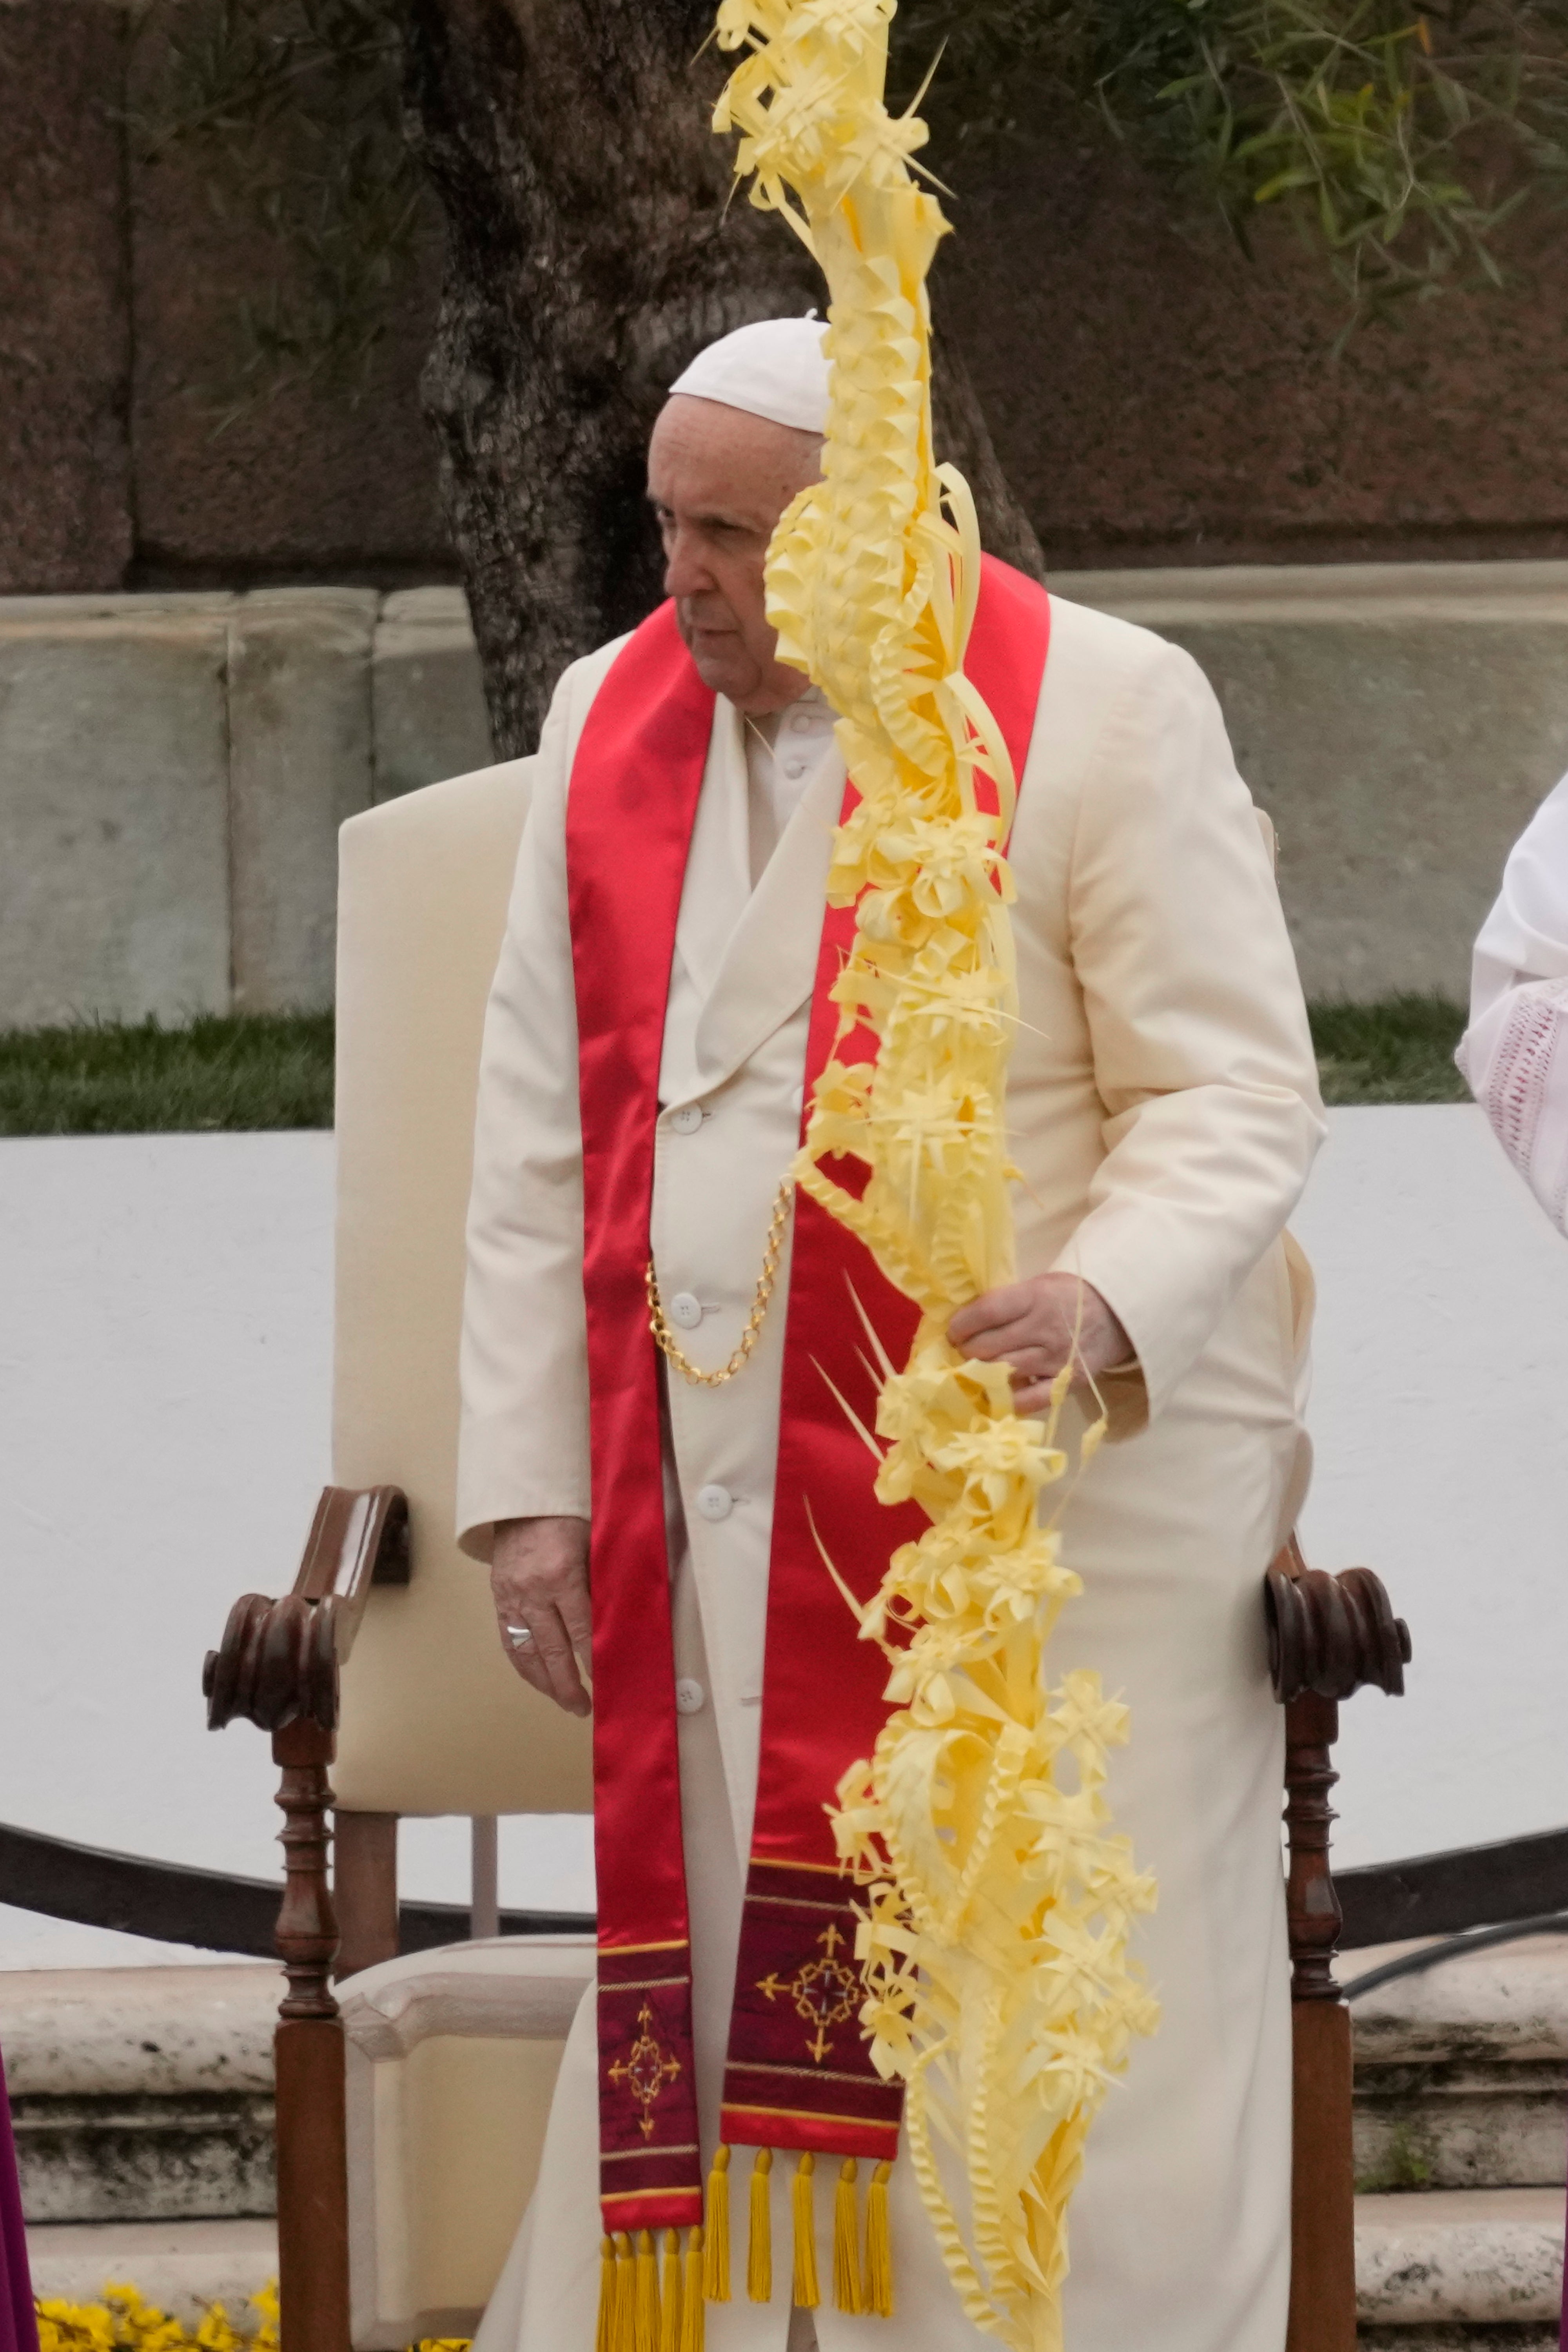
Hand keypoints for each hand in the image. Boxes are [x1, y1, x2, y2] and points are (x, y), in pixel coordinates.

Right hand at [490, 1515, 591, 1716]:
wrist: (523, 1499)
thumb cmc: (568, 1517)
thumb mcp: (594, 1543)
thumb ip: (603, 1583)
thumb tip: (620, 1624)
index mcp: (562, 1574)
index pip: (582, 1630)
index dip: (595, 1660)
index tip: (607, 1683)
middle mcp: (533, 1591)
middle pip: (553, 1650)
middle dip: (569, 1684)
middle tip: (584, 1709)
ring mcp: (512, 1597)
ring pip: (527, 1652)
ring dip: (546, 1683)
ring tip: (564, 1703)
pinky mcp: (498, 1599)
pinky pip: (509, 1641)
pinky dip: (524, 1665)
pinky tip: (538, 1681)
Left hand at [947, 1275, 1132, 1416]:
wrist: (1116, 1315)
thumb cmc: (1068, 1297)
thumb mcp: (1039, 1285)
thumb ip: (1007, 1301)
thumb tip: (966, 1320)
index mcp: (1035, 1298)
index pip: (987, 1312)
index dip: (962, 1324)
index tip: (953, 1331)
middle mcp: (1044, 1329)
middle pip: (988, 1346)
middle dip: (966, 1351)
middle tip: (962, 1351)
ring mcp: (1055, 1359)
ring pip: (1002, 1372)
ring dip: (980, 1373)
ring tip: (973, 1370)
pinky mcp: (1066, 1382)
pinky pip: (1030, 1399)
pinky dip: (1008, 1399)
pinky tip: (995, 1394)